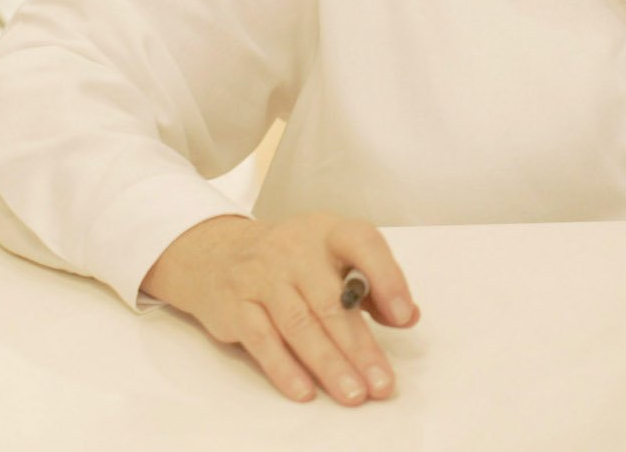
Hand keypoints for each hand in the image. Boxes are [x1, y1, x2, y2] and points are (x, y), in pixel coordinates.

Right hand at [141, 212, 419, 404]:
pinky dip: (284, 368)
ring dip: (329, 365)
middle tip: (381, 382)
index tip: (403, 317)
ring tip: (353, 393)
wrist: (218, 253)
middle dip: (360, 347)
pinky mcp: (236, 306)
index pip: (363, 244)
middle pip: (331, 302)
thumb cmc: (293, 260)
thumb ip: (371, 284)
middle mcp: (295, 250)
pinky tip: (306, 390)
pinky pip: (263, 340)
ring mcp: (262, 277)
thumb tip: (407, 316)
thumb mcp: (333, 257)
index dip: (387, 278)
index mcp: (329, 232)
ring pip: (300, 325)